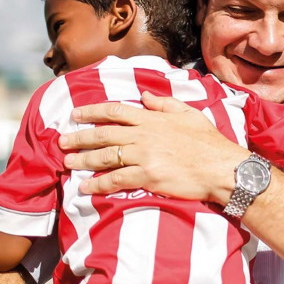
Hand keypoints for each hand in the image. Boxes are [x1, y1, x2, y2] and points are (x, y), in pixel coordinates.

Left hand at [60, 92, 248, 204]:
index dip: (92, 111)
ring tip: (67, 163)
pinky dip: (98, 184)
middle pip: (103, 134)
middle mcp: (143, 135)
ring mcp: (144, 156)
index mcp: (151, 118)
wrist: (222, 168)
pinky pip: (116, 180)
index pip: (114, 110)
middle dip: (79, 137)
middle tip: (62, 141)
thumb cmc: (208, 142)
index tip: (75, 114)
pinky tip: (85, 187)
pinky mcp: (147, 177)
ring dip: (83, 160)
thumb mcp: (189, 114)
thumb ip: (164, 103)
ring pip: (105, 156)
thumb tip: (145, 96)